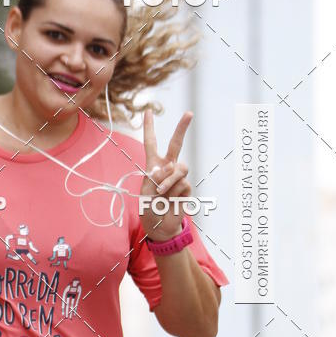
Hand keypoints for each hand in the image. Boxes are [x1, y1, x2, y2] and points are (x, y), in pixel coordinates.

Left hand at [140, 107, 192, 240]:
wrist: (160, 225)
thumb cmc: (149, 208)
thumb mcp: (146, 191)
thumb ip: (157, 176)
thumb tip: (173, 167)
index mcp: (153, 165)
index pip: (151, 143)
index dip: (149, 127)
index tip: (148, 111)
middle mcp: (167, 168)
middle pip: (176, 144)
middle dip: (182, 128)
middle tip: (189, 113)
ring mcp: (178, 177)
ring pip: (180, 168)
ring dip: (169, 181)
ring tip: (161, 193)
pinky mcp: (186, 187)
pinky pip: (183, 183)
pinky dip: (175, 191)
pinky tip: (171, 199)